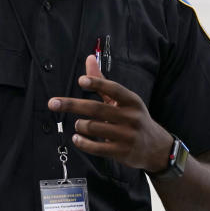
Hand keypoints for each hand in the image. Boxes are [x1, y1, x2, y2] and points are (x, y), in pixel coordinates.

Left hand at [48, 55, 172, 172]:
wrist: (156, 148)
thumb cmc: (134, 119)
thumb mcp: (123, 100)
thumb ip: (103, 81)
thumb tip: (89, 58)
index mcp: (132, 101)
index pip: (114, 89)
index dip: (97, 83)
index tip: (81, 80)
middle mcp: (131, 117)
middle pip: (96, 109)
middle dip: (72, 105)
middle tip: (53, 103)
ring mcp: (127, 135)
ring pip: (93, 128)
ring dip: (80, 125)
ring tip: (78, 125)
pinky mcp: (122, 152)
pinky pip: (97, 148)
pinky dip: (83, 143)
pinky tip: (77, 138)